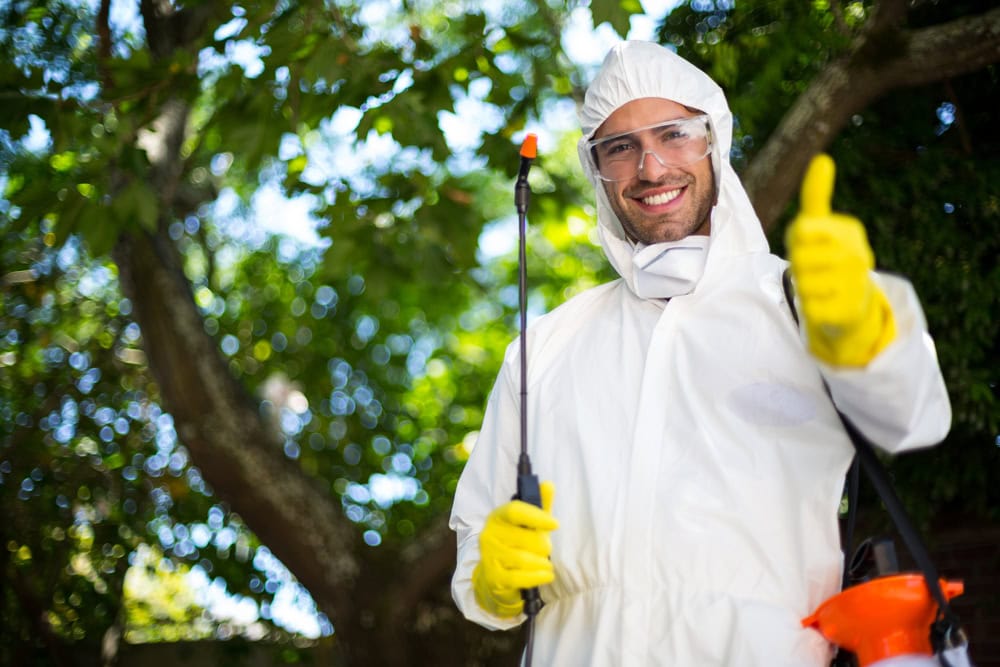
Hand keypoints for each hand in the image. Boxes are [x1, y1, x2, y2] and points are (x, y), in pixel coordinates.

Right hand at [472, 481, 556, 617]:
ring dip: (542, 563)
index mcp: (498, 517)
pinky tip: (546, 575)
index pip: (515, 511)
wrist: (495, 577)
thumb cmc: (516, 545)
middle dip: (543, 545)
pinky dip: (538, 577)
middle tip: (546, 549)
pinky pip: (520, 578)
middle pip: (525, 538)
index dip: (537, 516)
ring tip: (546, 563)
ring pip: (524, 559)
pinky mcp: (494, 578)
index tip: (555, 524)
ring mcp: (489, 557)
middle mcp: (489, 535)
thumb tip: (548, 484)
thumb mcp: (528, 525)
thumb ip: (539, 506)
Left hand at [785, 154, 895, 366]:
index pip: (802, 230)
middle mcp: (858, 255)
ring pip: (803, 283)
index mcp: (849, 231)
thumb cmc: (827, 258)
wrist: (853, 304)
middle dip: (798, 266)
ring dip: (803, 287)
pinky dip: (811, 307)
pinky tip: (825, 304)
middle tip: (812, 269)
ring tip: (819, 286)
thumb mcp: (818, 225)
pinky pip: (811, 307)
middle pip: (799, 258)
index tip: (809, 242)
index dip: (798, 240)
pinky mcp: (849, 310)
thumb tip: (823, 158)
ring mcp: (856, 284)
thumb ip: (816, 195)